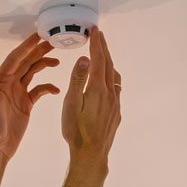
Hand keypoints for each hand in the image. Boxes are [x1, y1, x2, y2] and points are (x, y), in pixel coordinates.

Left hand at [0, 32, 60, 159]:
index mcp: (0, 80)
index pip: (16, 58)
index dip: (27, 45)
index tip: (39, 35)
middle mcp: (9, 84)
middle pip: (27, 62)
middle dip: (39, 51)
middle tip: (54, 42)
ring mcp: (18, 94)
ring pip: (33, 73)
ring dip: (44, 65)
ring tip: (58, 61)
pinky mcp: (26, 105)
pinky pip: (39, 91)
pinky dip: (48, 88)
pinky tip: (56, 90)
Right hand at [60, 28, 120, 167]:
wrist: (91, 155)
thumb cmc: (76, 132)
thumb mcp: (71, 104)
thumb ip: (77, 80)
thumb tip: (83, 59)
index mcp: (97, 89)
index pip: (98, 60)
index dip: (96, 44)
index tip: (95, 31)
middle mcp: (110, 94)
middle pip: (109, 65)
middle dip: (103, 48)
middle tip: (99, 35)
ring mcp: (115, 104)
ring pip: (114, 76)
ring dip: (109, 62)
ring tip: (103, 54)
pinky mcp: (116, 112)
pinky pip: (116, 88)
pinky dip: (111, 77)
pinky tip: (107, 80)